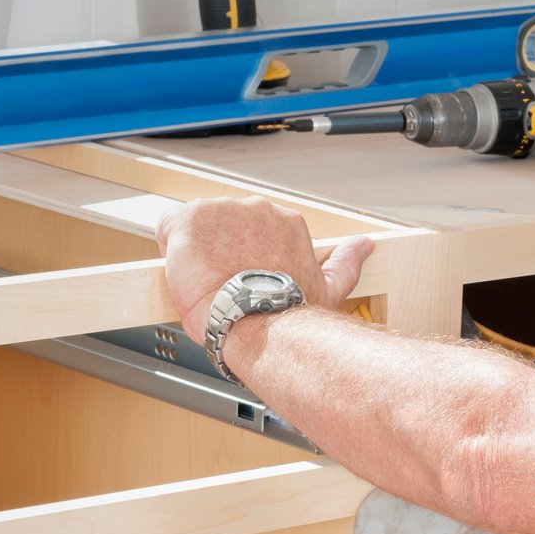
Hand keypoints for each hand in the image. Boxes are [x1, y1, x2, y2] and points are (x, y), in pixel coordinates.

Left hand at [154, 198, 373, 343]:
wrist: (256, 324)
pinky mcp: (191, 219)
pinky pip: (168, 228)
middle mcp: (256, 209)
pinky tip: (186, 274)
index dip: (242, 256)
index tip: (242, 277)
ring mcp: (223, 210)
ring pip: (197, 227)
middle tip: (224, 284)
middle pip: (224, 226)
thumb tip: (365, 246)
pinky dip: (171, 250)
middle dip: (220, 251)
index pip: (252, 230)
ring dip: (196, 252)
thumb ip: (346, 262)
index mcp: (286, 222)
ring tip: (206, 284)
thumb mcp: (328, 288)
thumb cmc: (290, 313)